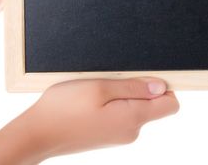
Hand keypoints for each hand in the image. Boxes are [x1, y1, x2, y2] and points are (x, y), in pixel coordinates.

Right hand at [0, 78, 179, 163]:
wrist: (37, 134)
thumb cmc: (64, 108)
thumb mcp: (100, 88)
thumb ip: (134, 87)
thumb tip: (162, 86)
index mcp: (133, 118)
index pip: (171, 104)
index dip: (167, 86)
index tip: (150, 72)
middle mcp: (132, 131)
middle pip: (154, 104)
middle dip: (142, 87)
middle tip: (114, 77)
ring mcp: (120, 135)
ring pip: (136, 107)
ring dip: (124, 93)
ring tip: (99, 88)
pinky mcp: (108, 135)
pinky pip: (123, 114)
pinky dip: (114, 103)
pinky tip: (93, 98)